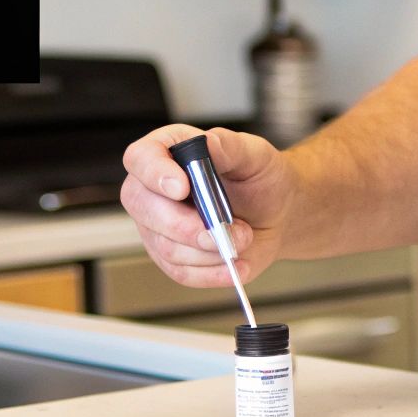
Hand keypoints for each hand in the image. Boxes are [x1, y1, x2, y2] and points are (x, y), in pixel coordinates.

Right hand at [120, 125, 295, 287]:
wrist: (277, 213)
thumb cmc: (260, 177)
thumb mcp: (254, 154)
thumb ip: (229, 146)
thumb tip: (208, 144)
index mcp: (168, 153)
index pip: (140, 158)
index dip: (154, 173)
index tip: (182, 187)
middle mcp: (154, 190)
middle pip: (143, 207)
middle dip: (184, 224)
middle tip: (222, 229)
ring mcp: (159, 227)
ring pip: (166, 246)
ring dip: (208, 249)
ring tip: (243, 238)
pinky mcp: (173, 258)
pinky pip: (181, 272)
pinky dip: (211, 272)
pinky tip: (236, 265)